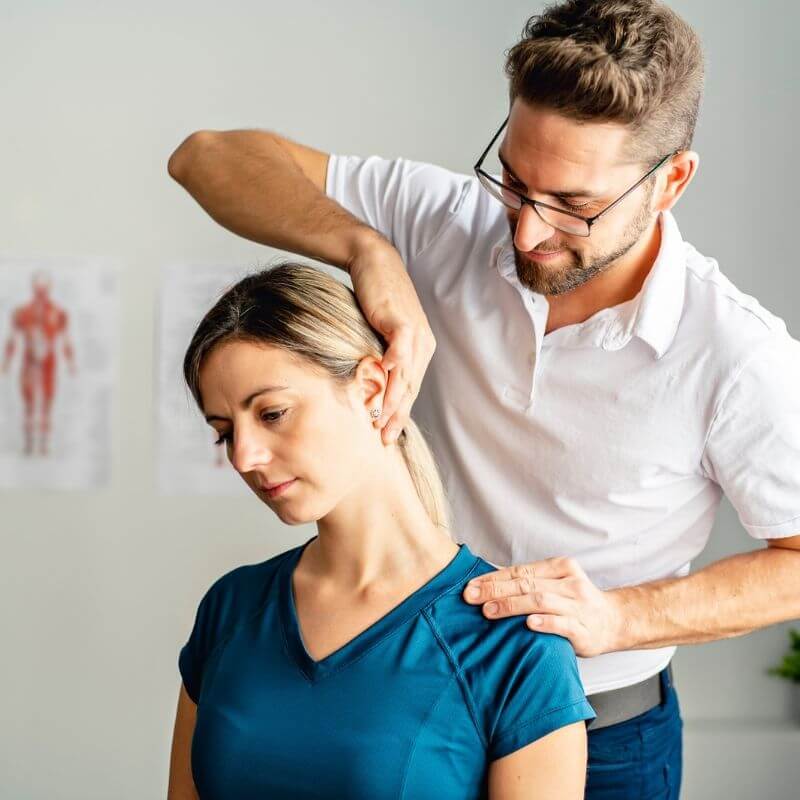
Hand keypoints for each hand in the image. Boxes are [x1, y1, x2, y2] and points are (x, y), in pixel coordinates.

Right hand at [348, 233, 435, 445]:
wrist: (373, 263)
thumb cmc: (374, 300)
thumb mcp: (379, 335)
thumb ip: (380, 359)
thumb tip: (370, 385)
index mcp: (419, 352)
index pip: (410, 390)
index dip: (399, 415)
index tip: (387, 436)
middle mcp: (422, 345)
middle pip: (410, 388)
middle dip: (397, 416)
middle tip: (384, 439)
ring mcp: (415, 334)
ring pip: (405, 374)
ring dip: (393, 398)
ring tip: (381, 420)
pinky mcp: (402, 320)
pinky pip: (400, 347)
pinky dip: (394, 363)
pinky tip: (385, 378)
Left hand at [462, 556, 625, 657]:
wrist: (614, 622)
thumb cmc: (575, 603)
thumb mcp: (554, 585)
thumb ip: (528, 584)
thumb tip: (486, 585)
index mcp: (560, 567)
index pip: (520, 571)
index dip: (493, 578)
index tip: (470, 586)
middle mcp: (569, 583)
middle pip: (526, 584)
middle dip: (496, 590)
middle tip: (471, 597)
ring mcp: (578, 605)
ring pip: (541, 601)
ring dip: (512, 606)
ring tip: (489, 611)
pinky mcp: (584, 629)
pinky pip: (562, 624)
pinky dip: (545, 622)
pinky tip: (528, 624)